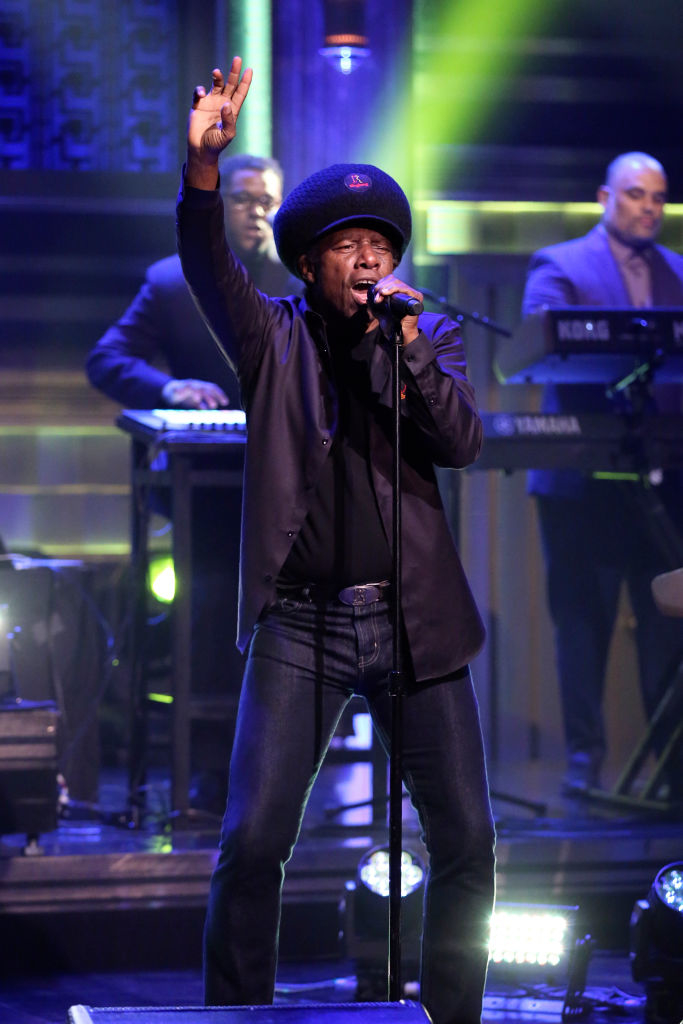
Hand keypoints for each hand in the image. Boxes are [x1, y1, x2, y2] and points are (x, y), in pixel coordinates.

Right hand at [161, 379, 229, 409]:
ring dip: (196, 393)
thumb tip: (210, 411)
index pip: (212, 388)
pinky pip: (179, 389)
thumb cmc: (186, 397)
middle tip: (214, 405)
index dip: (219, 394)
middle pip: (204, 389)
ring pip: (192, 388)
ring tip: (198, 399)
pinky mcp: (176, 389)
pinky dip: (180, 391)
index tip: (225, 402)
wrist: (170, 391)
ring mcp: (185, 386)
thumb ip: (203, 406)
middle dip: (209, 397)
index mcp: (201, 387)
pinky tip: (181, 394)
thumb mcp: (196, 402)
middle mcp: (195, 385)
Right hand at [186, 57, 252, 188]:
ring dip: (217, 77)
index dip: (245, 81)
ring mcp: (210, 103)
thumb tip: (226, 104)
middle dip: (234, 72)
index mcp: (232, 110)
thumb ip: (228, 120)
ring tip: (216, 72)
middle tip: (237, 59)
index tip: (250, 69)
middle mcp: (222, 103)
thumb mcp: (227, 135)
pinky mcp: (198, 105)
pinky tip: (200, 93)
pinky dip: (199, 90)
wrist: (201, 150)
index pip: (241, 93)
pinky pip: (198, 93)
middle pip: (230, 84)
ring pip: (216, 85)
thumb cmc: (216, 144)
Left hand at [371, 275, 422, 343]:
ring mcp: (413, 294)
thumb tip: (368, 296)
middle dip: (382, 286)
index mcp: (401, 293)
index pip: (391, 280)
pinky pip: (405, 288)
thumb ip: (375, 304)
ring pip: (397, 283)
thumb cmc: (392, 324)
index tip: (375, 293)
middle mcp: (408, 292)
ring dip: (385, 288)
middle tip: (376, 296)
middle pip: (393, 280)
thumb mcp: (380, 311)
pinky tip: (385, 293)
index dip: (381, 283)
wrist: (399, 335)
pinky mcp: (416, 298)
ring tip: (379, 297)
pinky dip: (393, 289)